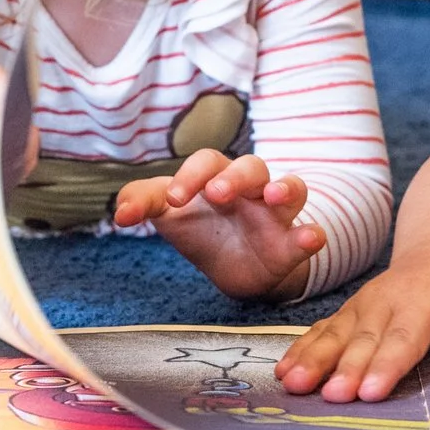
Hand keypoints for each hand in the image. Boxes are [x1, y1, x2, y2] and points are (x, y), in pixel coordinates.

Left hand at [112, 150, 325, 301]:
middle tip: (217, 194)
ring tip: (275, 196)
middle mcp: (251, 188)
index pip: (208, 162)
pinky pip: (308, 233)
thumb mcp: (170, 214)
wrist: (234, 267)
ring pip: (291, 187)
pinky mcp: (291, 244)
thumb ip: (142, 202)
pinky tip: (311, 238)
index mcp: (218, 176)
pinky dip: (311, 235)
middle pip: (252, 167)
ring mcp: (276, 214)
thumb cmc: (201, 227)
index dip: (191, 176)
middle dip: (236, 177)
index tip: (173, 201)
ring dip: (285, 188)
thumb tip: (118, 213)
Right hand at [275, 253, 429, 402]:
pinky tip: (283, 372)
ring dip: (313, 360)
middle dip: (346, 369)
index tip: (370, 390)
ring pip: (335, 335)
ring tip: (293, 384)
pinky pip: (321, 333)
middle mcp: (386, 300)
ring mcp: (362, 307)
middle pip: (365, 340)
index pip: (406, 335)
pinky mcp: (346, 316)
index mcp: (423, 297)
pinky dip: (301, 351)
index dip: (388, 362)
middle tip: (333, 397)